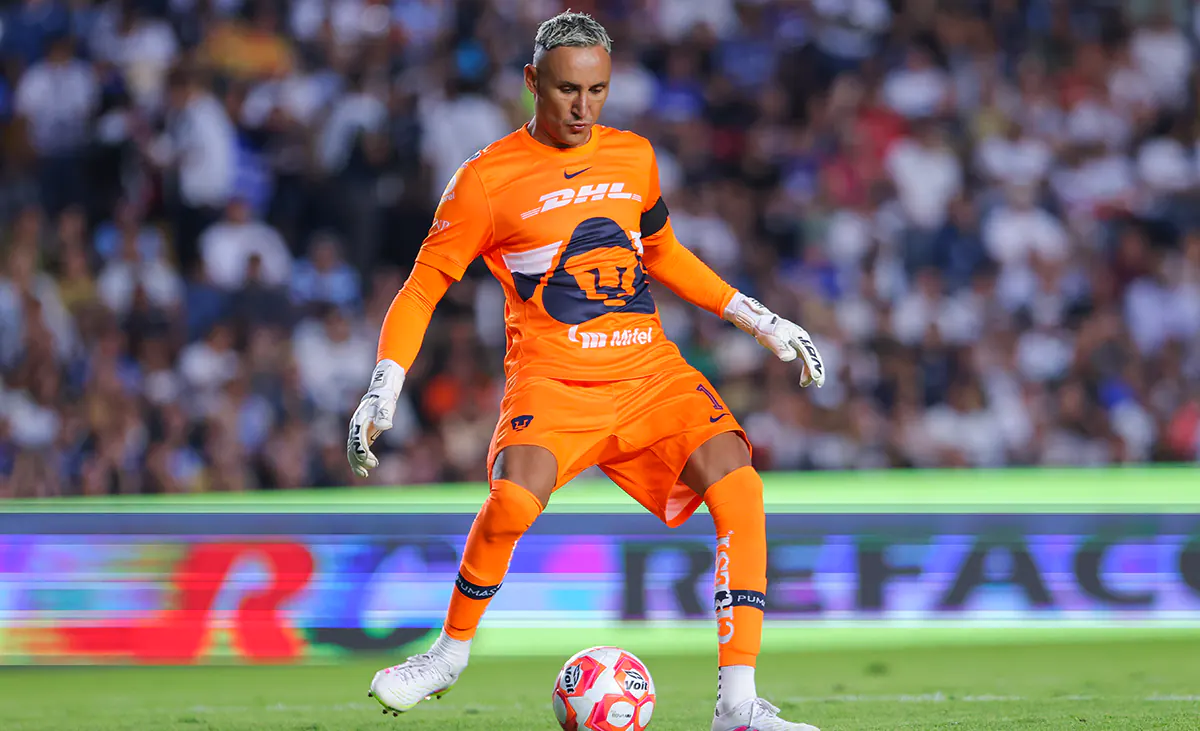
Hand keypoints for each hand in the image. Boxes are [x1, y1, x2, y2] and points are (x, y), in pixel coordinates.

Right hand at [347, 359, 405, 476]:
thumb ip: (385, 415)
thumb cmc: (384, 400)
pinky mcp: (362, 434)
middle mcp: (355, 427)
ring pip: (352, 450)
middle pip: (351, 448)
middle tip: (367, 472)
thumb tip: (385, 426)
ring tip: (364, 474)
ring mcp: (356, 431)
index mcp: (359, 421)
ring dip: (356, 463)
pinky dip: (359, 459)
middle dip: (357, 461)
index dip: (362, 452)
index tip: (370, 462)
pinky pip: (356, 449)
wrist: (380, 393)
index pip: (357, 440)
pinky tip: (367, 467)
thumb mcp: (387, 405)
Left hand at [723, 292, 825, 387]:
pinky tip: (803, 381)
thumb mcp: (771, 338)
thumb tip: (789, 357)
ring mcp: (801, 343)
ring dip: (811, 372)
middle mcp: (803, 339)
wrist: (763, 323)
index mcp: (798, 336)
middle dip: (817, 369)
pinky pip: (806, 360)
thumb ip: (780, 347)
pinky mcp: (798, 347)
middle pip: (814, 355)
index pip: (808, 352)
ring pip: (811, 359)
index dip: (812, 364)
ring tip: (805, 384)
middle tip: (818, 383)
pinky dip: (806, 370)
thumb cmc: (766, 330)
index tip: (815, 375)